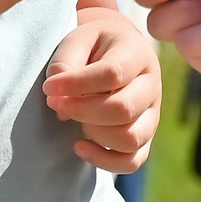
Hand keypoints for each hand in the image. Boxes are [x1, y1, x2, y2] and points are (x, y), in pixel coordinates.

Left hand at [42, 10, 159, 170]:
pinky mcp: (145, 137)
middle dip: (81, 111)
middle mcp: (151, 85)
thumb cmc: (92, 45)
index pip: (112, 74)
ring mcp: (152, 114)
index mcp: (137, 54)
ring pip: (130, 138)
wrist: (115, 50)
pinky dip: (104, 161)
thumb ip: (65, 63)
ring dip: (94, 133)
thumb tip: (60, 102)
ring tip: (75, 117)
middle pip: (123, 109)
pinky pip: (132, 161)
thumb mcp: (77, 40)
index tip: (49, 87)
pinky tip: (79, 145)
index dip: (76, 84)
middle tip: (57, 104)